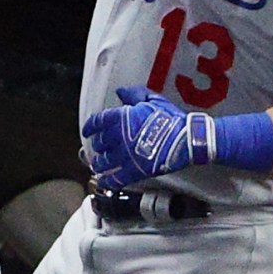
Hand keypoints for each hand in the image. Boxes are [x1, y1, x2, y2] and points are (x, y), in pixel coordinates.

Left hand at [81, 84, 208, 188]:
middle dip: (98, 146)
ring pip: (103, 162)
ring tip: (99, 165)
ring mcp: (124, 156)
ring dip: (99, 163)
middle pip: (99, 143)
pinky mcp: (132, 171)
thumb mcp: (152, 100)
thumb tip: (120, 92)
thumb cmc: (170, 119)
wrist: (185, 139)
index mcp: (120, 117)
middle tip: (99, 148)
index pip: (96, 122)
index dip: (90, 127)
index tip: (87, 131)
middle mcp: (117, 137)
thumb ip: (133, 94)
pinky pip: (114, 179)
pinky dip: (107, 180)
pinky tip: (105, 180)